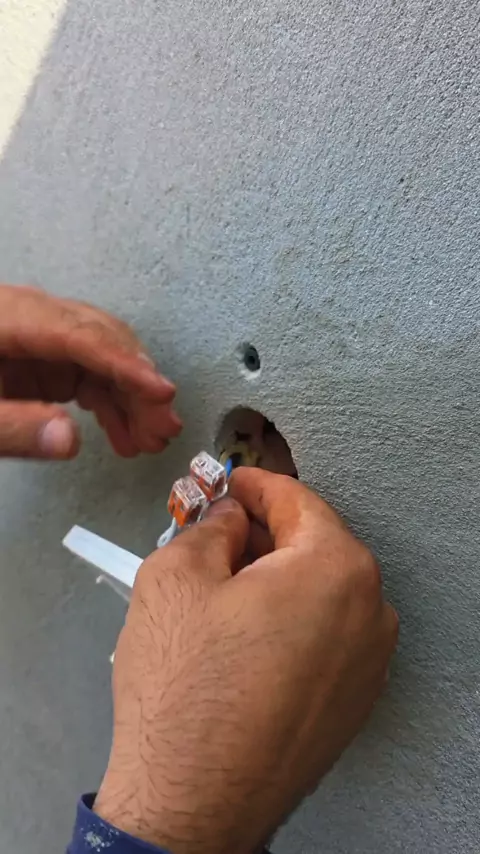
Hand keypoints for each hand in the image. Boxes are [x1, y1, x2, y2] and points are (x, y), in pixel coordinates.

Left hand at [0, 284, 181, 458]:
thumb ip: (15, 427)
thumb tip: (69, 441)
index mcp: (12, 317)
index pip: (83, 336)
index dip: (126, 365)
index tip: (161, 393)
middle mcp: (35, 320)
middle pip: (103, 343)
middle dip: (140, 387)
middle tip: (164, 428)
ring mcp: (43, 341)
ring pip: (104, 362)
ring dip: (131, 401)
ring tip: (150, 442)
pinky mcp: (46, 362)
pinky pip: (90, 378)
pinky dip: (110, 406)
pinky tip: (124, 435)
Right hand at [94, 468, 397, 853]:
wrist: (192, 803)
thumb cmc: (185, 691)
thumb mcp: (175, 575)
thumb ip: (209, 525)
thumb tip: (229, 518)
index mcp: (336, 568)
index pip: (297, 500)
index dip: (254, 483)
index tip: (229, 482)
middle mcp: (369, 612)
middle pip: (313, 546)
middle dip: (262, 533)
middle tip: (214, 533)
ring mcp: (367, 663)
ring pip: (319, 592)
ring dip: (274, 579)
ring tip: (221, 590)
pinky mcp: (352, 703)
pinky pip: (323, 636)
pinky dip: (288, 621)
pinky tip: (242, 638)